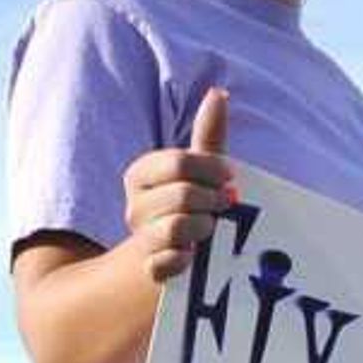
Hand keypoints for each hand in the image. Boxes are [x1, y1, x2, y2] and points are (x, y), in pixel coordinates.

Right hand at [123, 84, 239, 282]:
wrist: (163, 253)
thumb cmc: (187, 204)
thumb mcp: (197, 169)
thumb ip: (206, 135)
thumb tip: (218, 93)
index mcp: (140, 174)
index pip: (179, 162)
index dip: (212, 169)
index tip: (230, 176)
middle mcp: (133, 205)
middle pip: (183, 195)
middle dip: (212, 201)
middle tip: (222, 206)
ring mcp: (139, 238)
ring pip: (177, 228)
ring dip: (204, 228)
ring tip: (208, 230)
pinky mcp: (148, 269)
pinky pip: (166, 264)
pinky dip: (184, 260)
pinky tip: (193, 256)